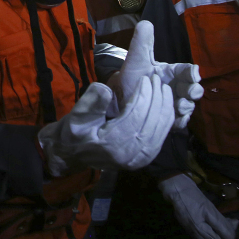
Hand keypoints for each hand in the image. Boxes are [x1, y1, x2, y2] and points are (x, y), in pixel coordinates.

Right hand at [38, 78, 173, 177]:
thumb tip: (106, 89)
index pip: (135, 117)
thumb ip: (91, 103)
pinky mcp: (145, 158)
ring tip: (163, 88)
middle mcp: (129, 155)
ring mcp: (139, 160)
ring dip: (165, 107)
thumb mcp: (77, 116)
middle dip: (156, 99)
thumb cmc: (74, 133)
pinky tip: (165, 104)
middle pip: (151, 123)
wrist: (72, 155)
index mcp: (112, 145)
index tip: (145, 79)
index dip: (143, 96)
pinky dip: (166, 119)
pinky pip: (161, 137)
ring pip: (160, 130)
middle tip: (157, 79)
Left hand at [109, 20, 203, 127]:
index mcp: (171, 73)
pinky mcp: (168, 119)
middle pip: (192, 89)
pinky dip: (180, 121)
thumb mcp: (135, 60)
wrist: (119, 97)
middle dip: (194, 91)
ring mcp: (174, 104)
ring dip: (188, 106)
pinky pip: (179, 122)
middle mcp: (176, 88)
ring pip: (188, 106)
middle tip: (190, 93)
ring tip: (180, 106)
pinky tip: (176, 121)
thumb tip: (146, 23)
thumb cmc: (131, 77)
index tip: (193, 73)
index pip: (186, 71)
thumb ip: (142, 43)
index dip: (191, 72)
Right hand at [158, 173, 238, 238]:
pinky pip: (202, 236)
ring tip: (222, 222)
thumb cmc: (193, 198)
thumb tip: (231, 237)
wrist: (177, 189)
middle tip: (230, 220)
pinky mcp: (188, 226)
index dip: (228, 232)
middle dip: (223, 233)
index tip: (234, 220)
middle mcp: (195, 234)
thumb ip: (221, 224)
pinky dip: (210, 232)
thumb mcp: (209, 209)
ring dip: (217, 233)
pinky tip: (212, 224)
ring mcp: (190, 230)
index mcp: (200, 231)